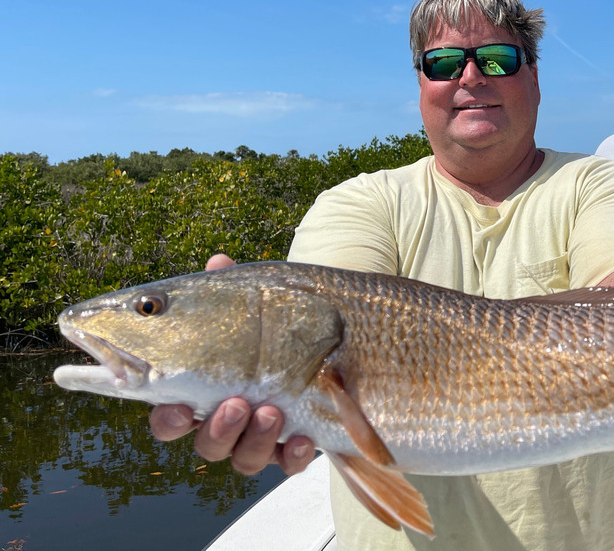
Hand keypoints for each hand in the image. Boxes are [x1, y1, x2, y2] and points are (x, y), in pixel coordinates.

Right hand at [147, 253, 316, 476]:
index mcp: (206, 387)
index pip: (170, 414)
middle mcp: (229, 418)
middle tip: (236, 404)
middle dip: (216, 429)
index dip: (166, 417)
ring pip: (243, 458)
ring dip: (253, 438)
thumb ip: (233, 287)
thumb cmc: (279, 318)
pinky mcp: (295, 443)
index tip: (175, 406)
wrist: (336, 334)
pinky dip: (291, 455)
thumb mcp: (259, 299)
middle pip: (205, 444)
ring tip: (272, 410)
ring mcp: (263, 435)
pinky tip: (301, 438)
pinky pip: (286, 464)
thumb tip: (218, 261)